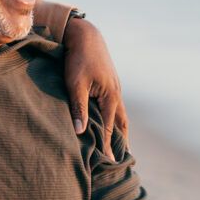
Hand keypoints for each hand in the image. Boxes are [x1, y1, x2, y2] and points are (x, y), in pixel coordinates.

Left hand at [63, 17, 128, 158]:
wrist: (85, 35)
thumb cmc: (78, 59)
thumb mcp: (75, 84)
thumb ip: (78, 108)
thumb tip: (81, 131)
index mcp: (110, 97)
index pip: (109, 129)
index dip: (108, 147)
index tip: (110, 164)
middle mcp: (116, 94)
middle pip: (121, 124)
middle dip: (121, 141)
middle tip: (124, 159)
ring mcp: (115, 88)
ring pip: (120, 114)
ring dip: (121, 129)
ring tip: (122, 144)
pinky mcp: (110, 83)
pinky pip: (115, 105)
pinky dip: (116, 117)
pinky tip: (112, 120)